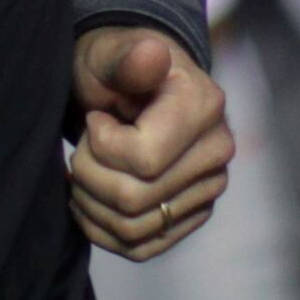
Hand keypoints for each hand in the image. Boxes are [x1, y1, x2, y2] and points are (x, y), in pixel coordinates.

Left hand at [68, 26, 232, 260]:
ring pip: (133, 228)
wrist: (130, 88)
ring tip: (83, 171)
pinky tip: (89, 199)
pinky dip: (102, 230)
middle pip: (134, 198)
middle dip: (88, 175)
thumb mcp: (110, 52)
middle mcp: (217, 151)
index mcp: (205, 106)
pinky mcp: (193, 215)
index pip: (143, 160)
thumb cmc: (115, 67)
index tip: (96, 120)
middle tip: (82, 148)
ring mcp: (208, 188)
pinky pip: (141, 248)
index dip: (100, 146)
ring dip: (90, 204)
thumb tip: (152, 55)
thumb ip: (127, 57)